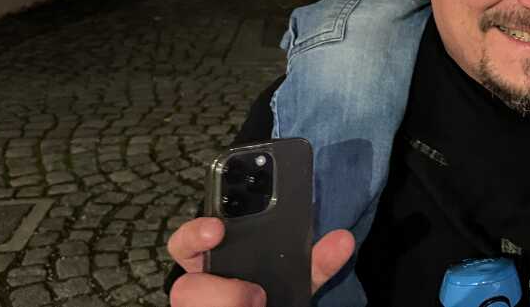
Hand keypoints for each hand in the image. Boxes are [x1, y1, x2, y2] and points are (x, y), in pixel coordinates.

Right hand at [167, 217, 354, 305]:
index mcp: (218, 261)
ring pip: (189, 304)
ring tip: (257, 305)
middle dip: (224, 293)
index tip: (217, 230)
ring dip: (226, 305)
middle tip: (257, 297)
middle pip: (186, 286)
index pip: (187, 242)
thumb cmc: (275, 295)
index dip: (196, 234)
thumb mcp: (296, 279)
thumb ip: (317, 261)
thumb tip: (343, 240)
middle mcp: (200, 286)